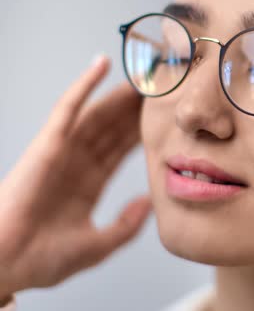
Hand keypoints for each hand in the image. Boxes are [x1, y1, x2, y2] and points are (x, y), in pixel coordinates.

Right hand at [0, 55, 151, 296]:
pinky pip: (68, 108)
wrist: (9, 265)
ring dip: (120, 93)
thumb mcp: (98, 244)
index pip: (121, 149)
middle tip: (159, 87)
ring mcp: (63, 151)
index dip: (141, 131)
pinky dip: (84, 85)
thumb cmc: (44, 259)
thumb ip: (126, 225)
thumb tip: (150, 201)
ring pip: (98, 114)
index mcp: (88, 184)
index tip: (164, 116)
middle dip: (135, 108)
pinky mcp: (48, 144)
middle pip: (113, 127)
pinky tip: (102, 64)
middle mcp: (77, 163)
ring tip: (144, 73)